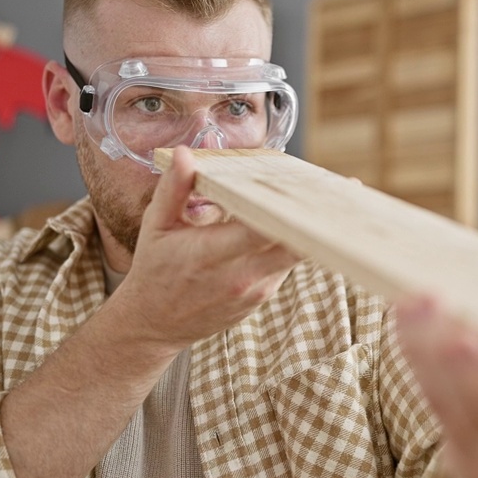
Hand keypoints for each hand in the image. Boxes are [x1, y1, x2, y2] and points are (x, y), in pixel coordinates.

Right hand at [111, 145, 300, 351]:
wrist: (155, 323)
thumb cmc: (155, 270)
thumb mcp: (156, 225)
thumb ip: (173, 188)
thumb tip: (185, 154)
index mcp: (211, 254)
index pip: (261, 230)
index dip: (285, 208)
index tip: (299, 183)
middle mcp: (240, 276)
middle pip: (294, 244)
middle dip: (310, 216)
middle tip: (323, 186)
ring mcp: (257, 290)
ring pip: (297, 253)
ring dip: (303, 227)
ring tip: (308, 198)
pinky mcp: (264, 296)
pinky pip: (286, 264)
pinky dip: (290, 242)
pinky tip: (289, 221)